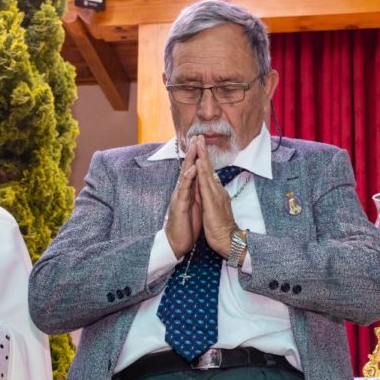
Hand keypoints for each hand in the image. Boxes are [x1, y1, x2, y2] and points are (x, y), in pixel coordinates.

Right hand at [164, 141, 202, 257]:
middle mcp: (183, 191)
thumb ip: (197, 193)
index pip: (193, 170)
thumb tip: (201, 183)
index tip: (201, 142)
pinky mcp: (180, 205)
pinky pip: (184, 189)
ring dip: (190, 160)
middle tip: (197, 136)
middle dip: (193, 152)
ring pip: (185, 175)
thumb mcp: (195, 206)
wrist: (177, 242)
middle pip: (188, 168)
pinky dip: (188, 178)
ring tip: (194, 146)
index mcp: (189, 191)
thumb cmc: (186, 226)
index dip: (197, 156)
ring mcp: (180, 197)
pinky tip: (192, 168)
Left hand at [193, 136, 236, 256]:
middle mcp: (217, 190)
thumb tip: (211, 190)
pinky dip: (202, 172)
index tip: (199, 146)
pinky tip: (199, 162)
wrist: (228, 240)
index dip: (204, 159)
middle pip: (209, 168)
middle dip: (203, 151)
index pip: (208, 173)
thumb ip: (213, 198)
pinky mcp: (212, 201)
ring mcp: (216, 195)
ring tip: (198, 142)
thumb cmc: (221, 227)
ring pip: (208, 172)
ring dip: (202, 156)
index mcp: (216, 193)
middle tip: (199, 136)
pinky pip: (206, 184)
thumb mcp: (215, 209)